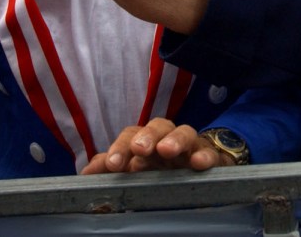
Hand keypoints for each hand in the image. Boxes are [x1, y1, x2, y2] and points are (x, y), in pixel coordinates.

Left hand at [81, 119, 233, 173]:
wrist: (202, 171)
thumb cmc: (163, 170)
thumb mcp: (136, 170)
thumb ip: (113, 168)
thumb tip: (86, 174)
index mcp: (147, 143)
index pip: (132, 136)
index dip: (120, 147)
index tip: (112, 164)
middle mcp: (168, 140)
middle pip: (158, 126)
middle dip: (147, 135)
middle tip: (139, 149)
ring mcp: (192, 147)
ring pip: (185, 132)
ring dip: (175, 139)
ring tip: (167, 150)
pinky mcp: (214, 158)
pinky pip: (212, 153)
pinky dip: (206, 156)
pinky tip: (199, 163)